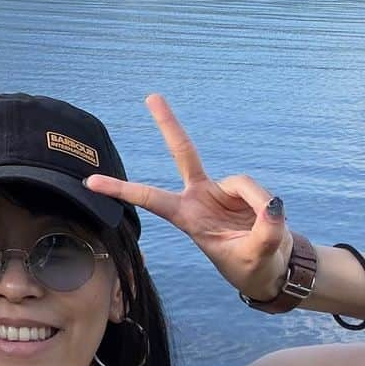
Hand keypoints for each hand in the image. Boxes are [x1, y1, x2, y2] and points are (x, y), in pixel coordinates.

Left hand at [84, 93, 291, 300]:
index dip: (121, 190)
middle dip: (169, 124)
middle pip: (184, 153)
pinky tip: (274, 221)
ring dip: (259, 204)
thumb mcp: (255, 258)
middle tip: (151, 96)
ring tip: (268, 228)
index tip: (91, 182)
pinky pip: (259, 191)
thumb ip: (265, 234)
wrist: (273, 269)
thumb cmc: (253, 267)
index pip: (150, 199)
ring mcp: (221, 190)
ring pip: (243, 183)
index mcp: (186, 217)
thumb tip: (273, 207)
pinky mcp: (243, 190)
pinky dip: (269, 206)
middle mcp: (198, 197)